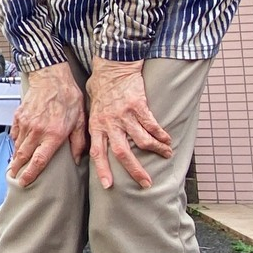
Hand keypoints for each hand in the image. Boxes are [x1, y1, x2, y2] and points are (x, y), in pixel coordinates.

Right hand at [9, 63, 86, 186]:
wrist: (51, 76)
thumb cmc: (68, 97)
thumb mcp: (80, 120)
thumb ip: (79, 142)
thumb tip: (76, 159)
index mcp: (54, 134)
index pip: (39, 160)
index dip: (30, 174)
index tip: (24, 182)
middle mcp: (37, 131)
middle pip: (23, 155)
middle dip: (17, 169)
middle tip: (13, 178)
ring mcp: (26, 123)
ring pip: (18, 145)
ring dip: (16, 157)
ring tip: (14, 165)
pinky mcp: (19, 115)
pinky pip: (15, 133)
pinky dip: (15, 141)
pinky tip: (17, 145)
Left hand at [86, 59, 172, 189]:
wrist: (113, 65)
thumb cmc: (100, 86)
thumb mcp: (90, 108)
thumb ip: (91, 127)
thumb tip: (85, 146)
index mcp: (96, 125)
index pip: (98, 153)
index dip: (103, 170)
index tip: (109, 186)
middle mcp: (110, 123)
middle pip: (123, 153)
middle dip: (135, 171)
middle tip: (146, 183)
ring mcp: (125, 115)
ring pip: (143, 141)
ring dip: (156, 150)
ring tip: (166, 155)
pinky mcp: (139, 106)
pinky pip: (152, 125)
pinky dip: (161, 135)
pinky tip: (167, 140)